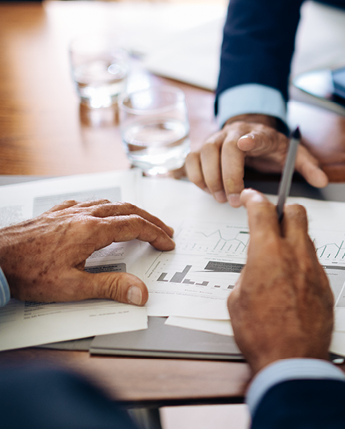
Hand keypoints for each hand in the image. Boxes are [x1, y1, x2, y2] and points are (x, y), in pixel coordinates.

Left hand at [0, 200, 174, 304]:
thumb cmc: (26, 273)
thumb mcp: (71, 288)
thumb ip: (110, 288)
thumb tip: (141, 292)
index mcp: (91, 230)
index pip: (135, 226)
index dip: (156, 234)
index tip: (166, 243)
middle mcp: (82, 215)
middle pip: (126, 209)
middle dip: (150, 220)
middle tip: (164, 231)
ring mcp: (67, 212)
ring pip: (108, 203)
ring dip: (129, 211)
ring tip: (139, 221)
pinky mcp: (53, 214)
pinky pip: (86, 203)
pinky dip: (104, 208)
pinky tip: (99, 215)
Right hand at [185, 114, 328, 207]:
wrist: (249, 131)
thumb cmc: (270, 146)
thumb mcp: (293, 153)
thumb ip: (308, 166)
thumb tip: (323, 181)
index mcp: (259, 133)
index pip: (253, 133)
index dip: (249, 139)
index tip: (246, 145)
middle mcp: (233, 132)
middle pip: (222, 148)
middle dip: (227, 176)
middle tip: (233, 200)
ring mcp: (215, 138)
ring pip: (203, 153)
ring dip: (209, 178)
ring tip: (221, 199)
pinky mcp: (202, 148)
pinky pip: (191, 159)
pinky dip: (195, 176)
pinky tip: (207, 191)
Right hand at [227, 189, 333, 373]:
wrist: (293, 359)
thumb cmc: (261, 334)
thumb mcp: (237, 300)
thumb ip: (247, 275)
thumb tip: (255, 271)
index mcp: (267, 254)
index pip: (262, 211)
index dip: (254, 199)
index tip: (250, 197)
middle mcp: (295, 255)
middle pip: (296, 213)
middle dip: (283, 210)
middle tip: (272, 219)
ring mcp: (314, 269)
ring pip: (307, 239)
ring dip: (293, 240)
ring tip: (280, 259)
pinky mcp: (325, 285)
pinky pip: (314, 264)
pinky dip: (302, 265)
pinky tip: (292, 283)